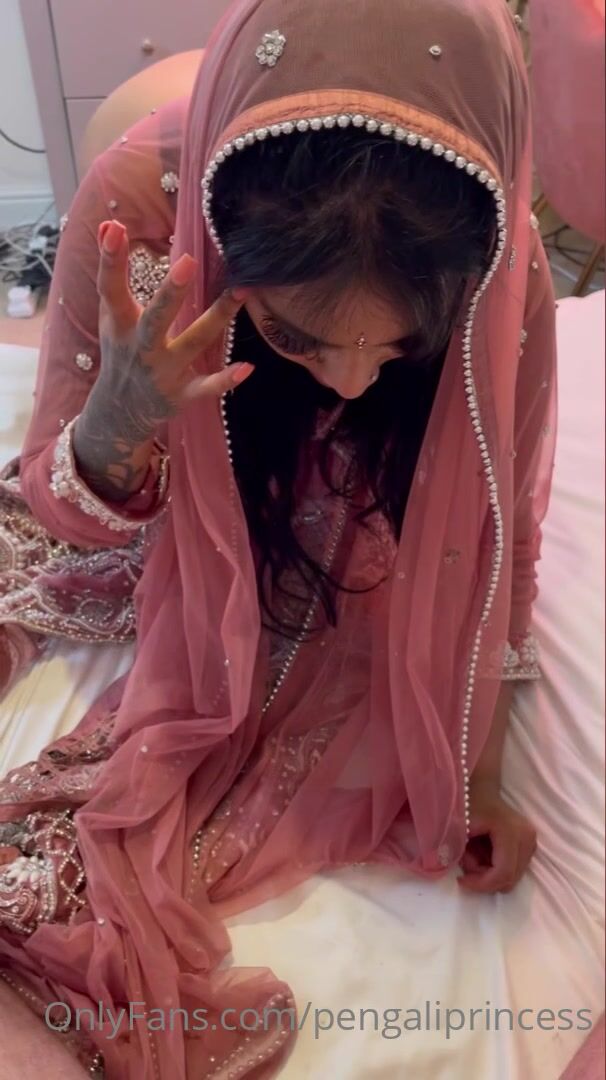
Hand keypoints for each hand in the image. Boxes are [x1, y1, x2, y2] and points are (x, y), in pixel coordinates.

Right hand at [94, 219, 252, 442]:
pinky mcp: (182, 394)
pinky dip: (225, 380)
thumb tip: (107, 223)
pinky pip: (207, 387)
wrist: (120, 411)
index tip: (115, 227)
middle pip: (156, 318)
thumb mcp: (111, 314)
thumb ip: (111, 271)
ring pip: (193, 343)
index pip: (111, 288)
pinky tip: (247, 367)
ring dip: (216, 318)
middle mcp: (141, 348)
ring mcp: (163, 372)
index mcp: (120, 325)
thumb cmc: (121, 350)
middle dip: (171, 293)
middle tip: (189, 261)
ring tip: (240, 291)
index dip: (111, 259)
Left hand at [457, 779, 536, 893]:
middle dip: (485, 879)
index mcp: (510, 832)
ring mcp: (531, 842)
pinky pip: (513, 869)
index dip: (481, 884)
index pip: (503, 873)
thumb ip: (455, 850)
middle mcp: (527, 838)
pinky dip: (495, 868)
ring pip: (511, 877)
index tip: (461, 880)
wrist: (481, 788)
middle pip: (509, 879)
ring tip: (473, 853)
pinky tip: (483, 852)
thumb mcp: (456, 826)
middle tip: (466, 863)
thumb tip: (458, 874)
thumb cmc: (468, 803)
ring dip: (489, 873)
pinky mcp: (529, 845)